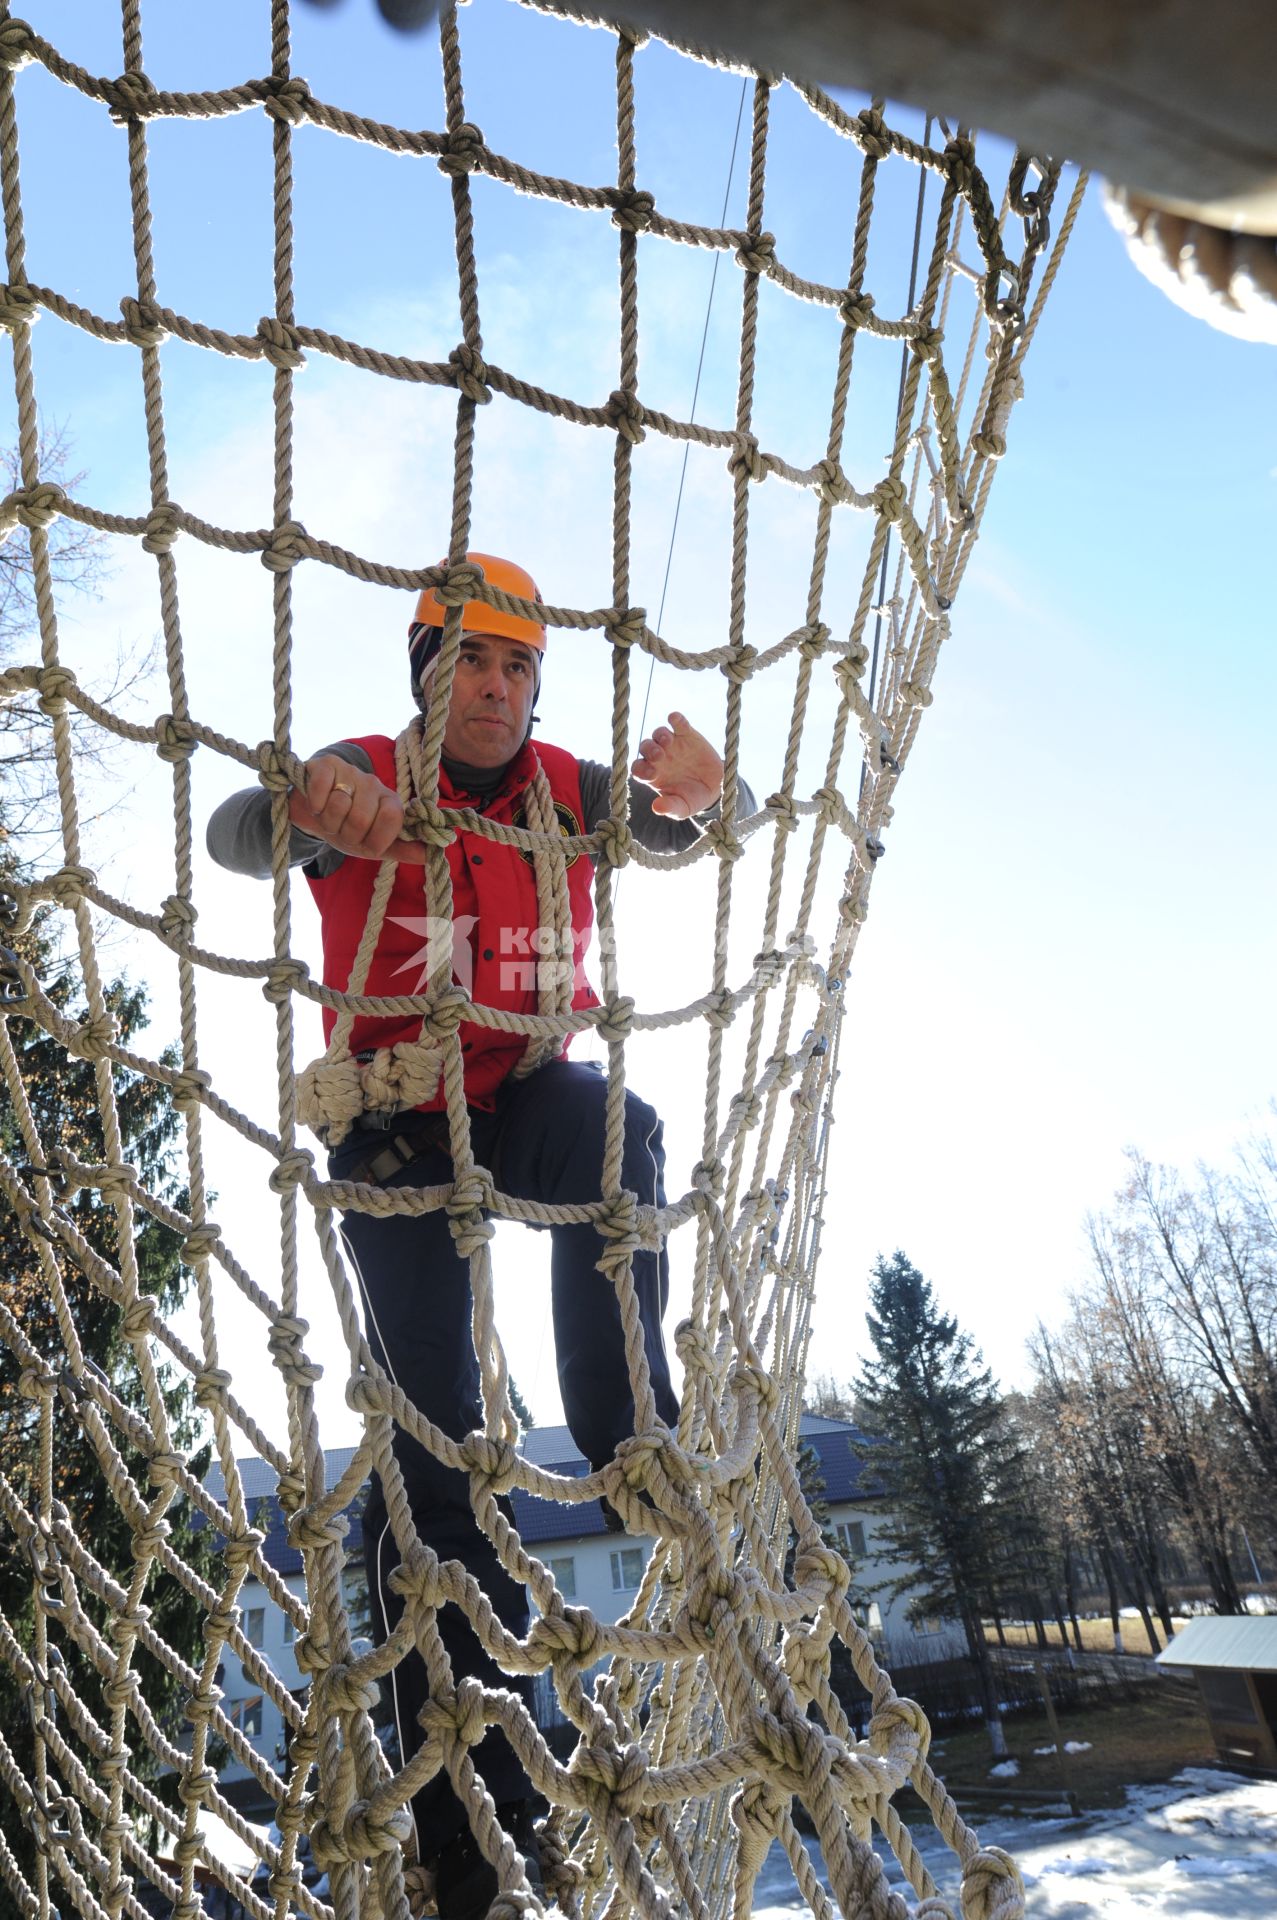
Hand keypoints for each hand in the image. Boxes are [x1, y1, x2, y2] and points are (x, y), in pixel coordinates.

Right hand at [288, 754, 425, 862]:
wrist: (312, 813)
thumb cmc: (346, 829)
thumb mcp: (374, 845)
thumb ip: (402, 850)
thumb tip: (431, 854)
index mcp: (390, 802)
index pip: (392, 819)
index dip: (375, 839)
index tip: (366, 843)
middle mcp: (373, 783)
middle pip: (362, 818)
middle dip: (347, 835)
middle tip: (343, 831)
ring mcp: (350, 771)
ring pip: (339, 804)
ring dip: (328, 822)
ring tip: (329, 819)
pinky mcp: (325, 765)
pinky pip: (321, 788)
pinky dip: (315, 805)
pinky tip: (316, 805)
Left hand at [631, 711, 723, 820]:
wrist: (715, 787)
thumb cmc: (693, 799)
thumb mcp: (682, 808)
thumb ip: (670, 807)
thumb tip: (656, 808)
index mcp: (653, 775)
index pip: (638, 768)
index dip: (641, 769)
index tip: (653, 773)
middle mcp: (659, 757)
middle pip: (645, 747)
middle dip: (650, 750)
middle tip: (659, 756)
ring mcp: (672, 744)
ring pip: (659, 733)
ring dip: (661, 735)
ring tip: (669, 742)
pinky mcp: (686, 734)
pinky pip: (678, 723)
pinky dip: (676, 719)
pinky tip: (676, 719)